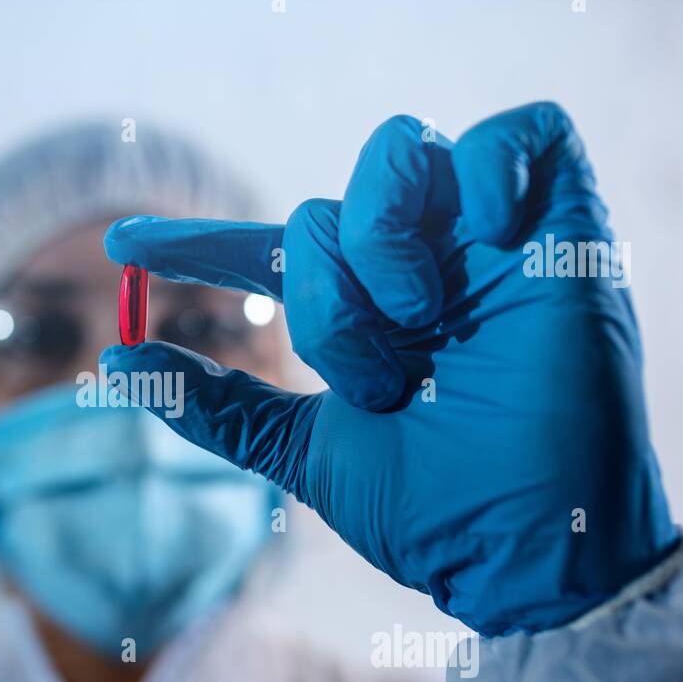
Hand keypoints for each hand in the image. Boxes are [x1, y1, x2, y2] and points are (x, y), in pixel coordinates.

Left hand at [101, 102, 677, 635]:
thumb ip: (221, 408)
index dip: (194, 243)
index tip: (119, 247)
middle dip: (325, 296)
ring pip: (404, 154)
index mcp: (363, 313)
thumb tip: (116, 364)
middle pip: (327, 208)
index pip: (268, 255)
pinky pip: (525, 133)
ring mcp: (489, 245)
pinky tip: (484, 235)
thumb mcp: (308, 455)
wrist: (527, 548)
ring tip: (419, 318)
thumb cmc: (430, 512)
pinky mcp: (566, 229)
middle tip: (373, 377)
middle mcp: (420, 269)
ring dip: (384, 238)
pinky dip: (491, 167)